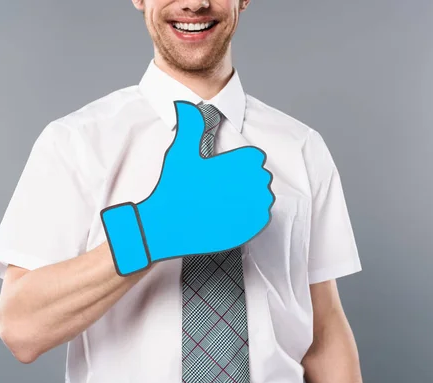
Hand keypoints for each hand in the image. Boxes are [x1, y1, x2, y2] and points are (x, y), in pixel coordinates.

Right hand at [101, 100, 274, 275]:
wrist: (167, 226)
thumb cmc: (173, 188)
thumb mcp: (180, 153)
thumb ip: (190, 126)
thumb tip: (186, 104)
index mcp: (236, 164)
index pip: (255, 159)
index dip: (242, 163)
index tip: (228, 171)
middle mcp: (247, 185)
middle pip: (261, 177)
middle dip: (247, 180)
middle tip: (226, 187)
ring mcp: (250, 208)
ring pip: (264, 197)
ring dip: (252, 197)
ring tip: (231, 200)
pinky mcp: (249, 228)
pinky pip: (262, 217)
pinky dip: (253, 215)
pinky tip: (234, 214)